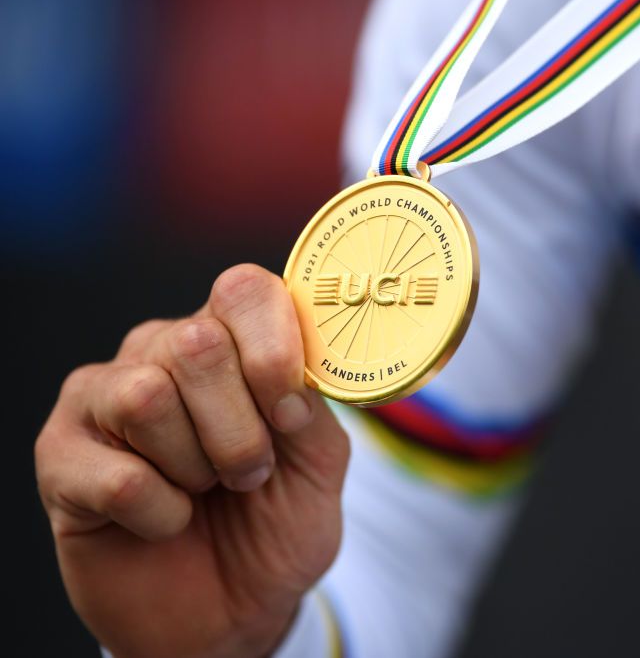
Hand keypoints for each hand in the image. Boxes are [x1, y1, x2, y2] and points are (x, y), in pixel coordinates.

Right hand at [35, 264, 349, 657]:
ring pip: (147, 396)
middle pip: (196, 342)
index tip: (292, 418)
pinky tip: (166, 522)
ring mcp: (101, 398)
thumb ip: (315, 400)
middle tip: (248, 474)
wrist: (231, 609)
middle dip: (242, 429)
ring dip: (199, 467)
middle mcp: (158, 350)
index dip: (274, 352)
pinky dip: (163, 515)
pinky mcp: (59, 457)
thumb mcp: (320, 461)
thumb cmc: (276, 522)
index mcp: (228, 337)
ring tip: (204, 491)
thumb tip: (300, 361)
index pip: (243, 290)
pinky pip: (119, 476)